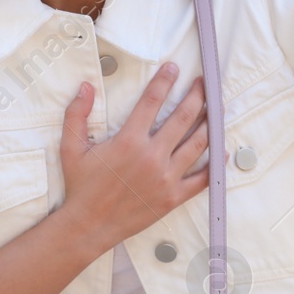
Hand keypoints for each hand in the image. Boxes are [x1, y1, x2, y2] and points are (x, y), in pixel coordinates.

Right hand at [58, 63, 210, 252]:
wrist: (88, 226)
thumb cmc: (81, 186)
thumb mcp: (70, 148)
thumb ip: (76, 115)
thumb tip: (85, 87)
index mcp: (129, 141)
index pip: (152, 101)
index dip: (165, 80)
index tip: (174, 68)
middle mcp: (152, 156)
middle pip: (184, 117)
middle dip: (197, 96)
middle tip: (204, 84)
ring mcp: (166, 177)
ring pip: (198, 143)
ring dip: (210, 122)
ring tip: (216, 108)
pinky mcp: (174, 197)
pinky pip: (202, 178)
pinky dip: (215, 164)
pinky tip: (222, 150)